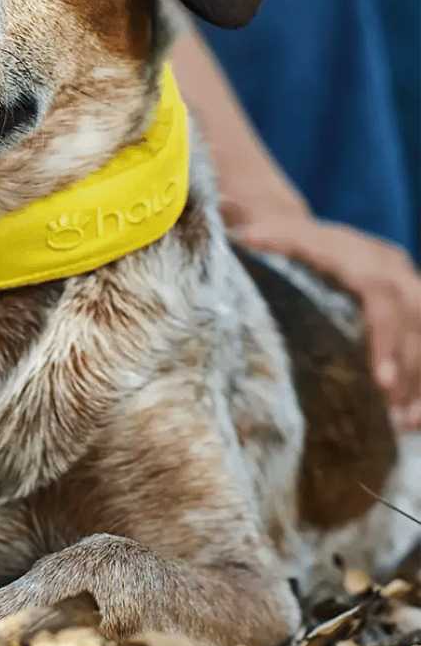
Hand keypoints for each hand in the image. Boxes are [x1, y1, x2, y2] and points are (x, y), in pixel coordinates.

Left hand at [231, 216, 420, 429]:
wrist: (294, 223)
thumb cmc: (274, 236)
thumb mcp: (268, 232)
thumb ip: (263, 237)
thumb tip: (243, 239)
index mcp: (357, 253)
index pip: (381, 295)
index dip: (387, 336)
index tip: (381, 380)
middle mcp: (388, 265)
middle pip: (414, 317)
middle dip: (409, 366)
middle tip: (393, 413)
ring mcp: (403, 281)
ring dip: (418, 376)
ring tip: (403, 422)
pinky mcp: (406, 300)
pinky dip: (418, 376)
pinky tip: (409, 417)